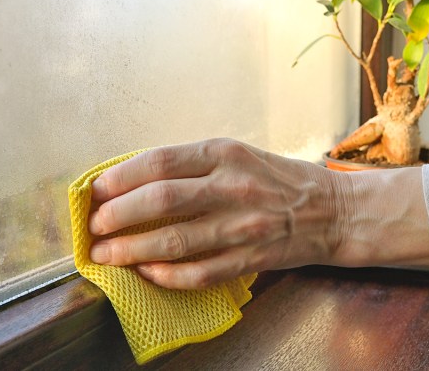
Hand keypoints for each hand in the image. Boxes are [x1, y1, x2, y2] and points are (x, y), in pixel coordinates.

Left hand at [88, 138, 344, 288]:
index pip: (159, 162)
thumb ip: (191, 165)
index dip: (120, 178)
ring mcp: (242, 225)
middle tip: (94, 227)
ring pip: (175, 241)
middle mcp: (232, 186)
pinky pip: (201, 272)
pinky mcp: (251, 257)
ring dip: (132, 251)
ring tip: (106, 255)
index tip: (96, 191)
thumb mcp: (236, 154)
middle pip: (160, 201)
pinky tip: (147, 274)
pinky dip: (168, 276)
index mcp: (224, 153)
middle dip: (117, 216)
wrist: (334, 210)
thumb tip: (133, 180)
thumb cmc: (277, 179)